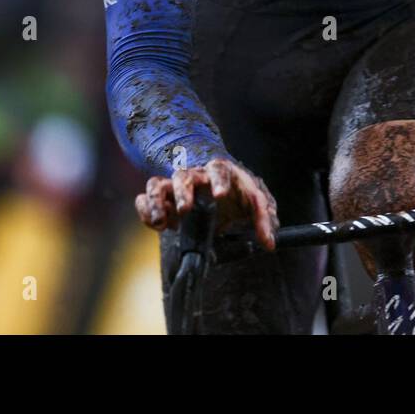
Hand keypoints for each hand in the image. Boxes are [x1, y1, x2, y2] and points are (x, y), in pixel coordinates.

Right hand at [134, 157, 278, 249]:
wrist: (222, 187)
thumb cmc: (239, 193)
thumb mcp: (256, 203)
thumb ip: (264, 220)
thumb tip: (268, 243)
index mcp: (221, 172)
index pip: (219, 170)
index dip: (219, 180)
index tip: (220, 195)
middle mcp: (196, 176)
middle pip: (183, 175)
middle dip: (182, 192)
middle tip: (184, 210)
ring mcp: (177, 186)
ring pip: (158, 184)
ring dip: (156, 202)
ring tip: (161, 222)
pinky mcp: (163, 199)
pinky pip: (146, 198)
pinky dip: (146, 210)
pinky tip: (157, 225)